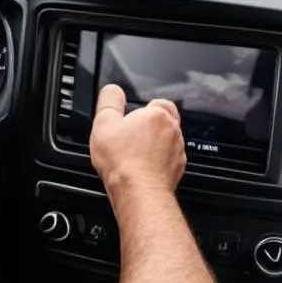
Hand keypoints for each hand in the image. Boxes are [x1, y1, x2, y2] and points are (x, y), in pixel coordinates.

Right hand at [89, 84, 185, 203]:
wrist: (138, 192)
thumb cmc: (122, 160)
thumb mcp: (103, 122)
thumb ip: (109, 100)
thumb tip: (113, 90)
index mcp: (157, 115)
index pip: (158, 102)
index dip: (143, 109)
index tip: (130, 120)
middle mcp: (172, 130)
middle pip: (164, 120)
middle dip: (149, 127)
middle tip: (131, 136)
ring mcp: (178, 151)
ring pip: (168, 140)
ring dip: (155, 144)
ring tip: (135, 153)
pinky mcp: (178, 169)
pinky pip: (169, 159)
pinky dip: (158, 161)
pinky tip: (142, 167)